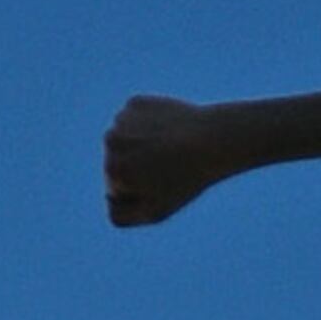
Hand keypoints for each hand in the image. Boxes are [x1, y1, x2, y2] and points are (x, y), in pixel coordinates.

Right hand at [104, 94, 235, 226]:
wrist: (212, 140)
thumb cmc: (186, 180)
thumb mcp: (155, 211)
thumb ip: (121, 216)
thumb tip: (107, 198)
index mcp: (112, 169)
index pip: (118, 188)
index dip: (142, 190)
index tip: (163, 183)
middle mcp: (110, 141)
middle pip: (120, 162)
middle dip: (139, 166)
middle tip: (169, 165)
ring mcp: (122, 119)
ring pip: (128, 141)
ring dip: (144, 145)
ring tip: (170, 148)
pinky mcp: (136, 103)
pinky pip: (138, 121)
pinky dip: (151, 126)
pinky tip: (170, 131)